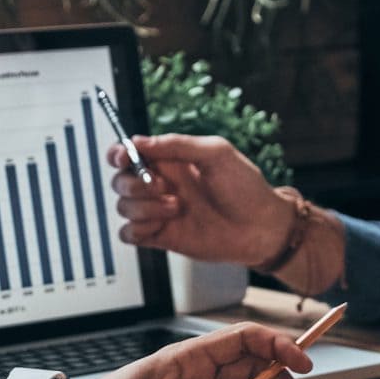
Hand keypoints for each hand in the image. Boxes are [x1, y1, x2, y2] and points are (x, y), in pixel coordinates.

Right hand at [110, 134, 289, 266]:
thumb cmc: (246, 188)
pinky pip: (128, 233)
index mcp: (170, 161)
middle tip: (163, 186)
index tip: (124, 157)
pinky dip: (137, 229)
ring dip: (144, 207)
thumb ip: (177, 144)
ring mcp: (159, 211)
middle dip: (134, 182)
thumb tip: (139, 141)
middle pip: (120, 180)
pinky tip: (161, 225)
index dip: (118, 153)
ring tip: (177, 207)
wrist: (261, 228)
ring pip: (123, 206)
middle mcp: (161, 185)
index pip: (128, 152)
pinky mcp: (161, 236)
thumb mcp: (216, 154)